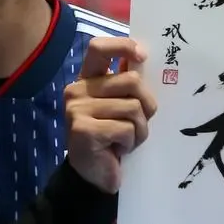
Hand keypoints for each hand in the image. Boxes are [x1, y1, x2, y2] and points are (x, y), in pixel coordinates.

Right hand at [64, 38, 156, 193]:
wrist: (92, 176)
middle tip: (137, 124)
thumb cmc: (111, 138)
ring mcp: (77, 109)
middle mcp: (77, 90)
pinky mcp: (84, 129)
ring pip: (133, 107)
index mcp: (86, 79)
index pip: (99, 48)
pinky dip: (130, 142)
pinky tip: (118, 150)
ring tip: (126, 140)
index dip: (124, 46)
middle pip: (131, 80)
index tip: (142, 57)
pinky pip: (126, 128)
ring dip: (139, 129)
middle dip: (146, 105)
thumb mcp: (120, 107)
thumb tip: (141, 58)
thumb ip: (127, 84)